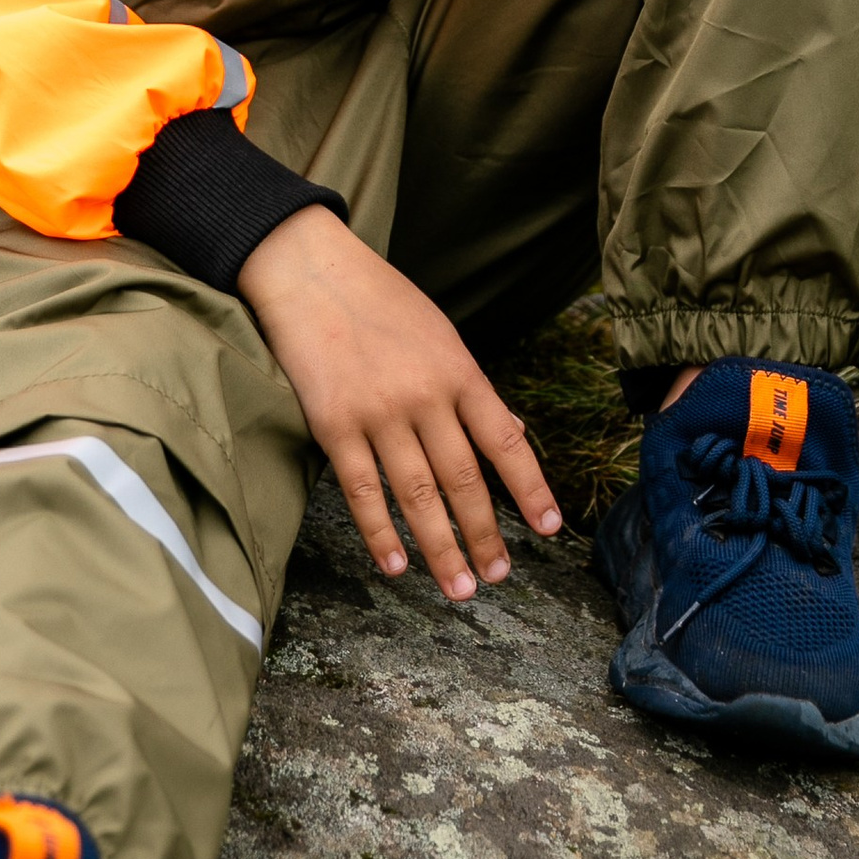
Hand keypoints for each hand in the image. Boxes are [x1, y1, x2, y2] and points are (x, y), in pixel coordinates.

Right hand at [236, 208, 561, 600]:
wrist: (309, 271)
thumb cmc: (378, 299)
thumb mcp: (440, 333)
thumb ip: (472, 386)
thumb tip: (512, 429)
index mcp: (459, 370)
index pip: (506, 440)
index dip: (531, 489)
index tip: (549, 529)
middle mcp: (425, 396)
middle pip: (464, 479)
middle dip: (485, 534)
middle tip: (498, 576)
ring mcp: (379, 412)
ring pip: (418, 495)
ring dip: (442, 548)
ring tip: (460, 588)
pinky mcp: (334, 425)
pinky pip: (362, 491)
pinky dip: (381, 533)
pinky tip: (397, 565)